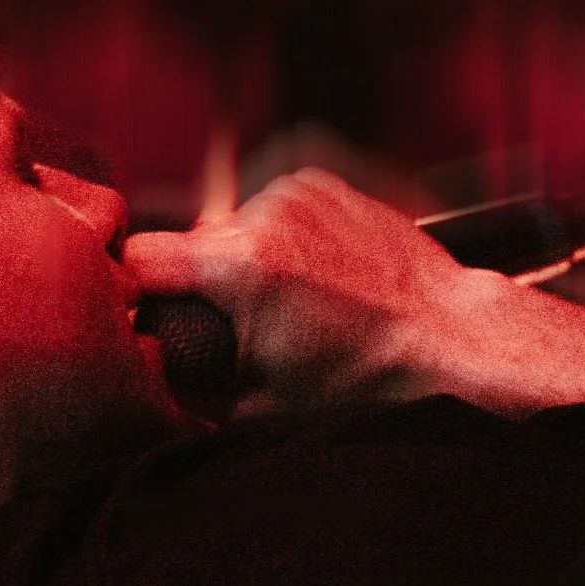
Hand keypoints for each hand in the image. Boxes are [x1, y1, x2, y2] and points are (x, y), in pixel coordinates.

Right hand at [122, 169, 489, 417]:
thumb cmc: (369, 375)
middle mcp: (267, 213)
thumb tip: (152, 380)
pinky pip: (276, 209)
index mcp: (243, 265)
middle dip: (209, 282)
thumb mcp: (266, 403)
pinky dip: (284, 236)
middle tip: (251, 324)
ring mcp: (298, 191)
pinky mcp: (324, 182)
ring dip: (250, 257)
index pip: (141, 256)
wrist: (447, 336)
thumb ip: (192, 389)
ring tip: (298, 300)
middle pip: (195, 243)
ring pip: (237, 225)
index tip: (151, 311)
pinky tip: (318, 272)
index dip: (137, 289)